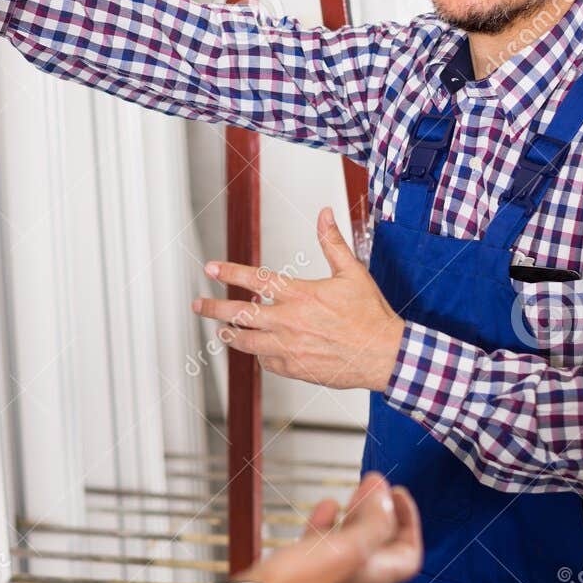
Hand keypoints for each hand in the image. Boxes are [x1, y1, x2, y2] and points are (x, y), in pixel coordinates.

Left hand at [194, 207, 405, 390]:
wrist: (384, 355)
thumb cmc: (370, 315)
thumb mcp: (352, 272)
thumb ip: (332, 242)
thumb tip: (324, 214)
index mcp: (300, 294)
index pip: (255, 279)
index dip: (229, 272)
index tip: (210, 268)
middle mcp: (288, 321)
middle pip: (239, 314)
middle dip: (214, 308)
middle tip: (198, 305)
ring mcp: (288, 348)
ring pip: (246, 342)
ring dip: (230, 334)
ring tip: (220, 330)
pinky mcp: (294, 369)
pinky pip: (265, 362)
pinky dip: (258, 354)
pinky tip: (258, 349)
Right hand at [239, 473, 421, 582]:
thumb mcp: (347, 550)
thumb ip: (373, 523)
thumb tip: (385, 497)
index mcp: (373, 578)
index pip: (407, 552)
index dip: (409, 521)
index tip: (398, 495)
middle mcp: (355, 580)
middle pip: (380, 544)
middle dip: (381, 511)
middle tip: (377, 486)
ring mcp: (328, 576)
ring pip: (352, 541)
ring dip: (357, 514)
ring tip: (354, 491)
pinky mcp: (303, 571)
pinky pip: (322, 544)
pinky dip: (328, 522)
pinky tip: (325, 508)